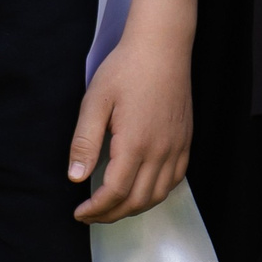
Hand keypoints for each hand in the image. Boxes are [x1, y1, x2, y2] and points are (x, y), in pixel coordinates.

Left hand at [70, 24, 192, 222]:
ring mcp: (177, 147)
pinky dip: (156, 193)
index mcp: (136, 143)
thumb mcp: (95, 100)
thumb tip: (76, 178)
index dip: (96, 209)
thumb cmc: (125, 69)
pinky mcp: (185, 141)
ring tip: (112, 206)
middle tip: (90, 214)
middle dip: (111, 214)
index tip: (79, 212)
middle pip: (137, 201)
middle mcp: (160, 151)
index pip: (115, 192)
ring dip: (134, 208)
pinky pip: (175, 180)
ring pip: (158, 195)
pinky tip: (141, 188)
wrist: (162, 46)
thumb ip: (85, 142)